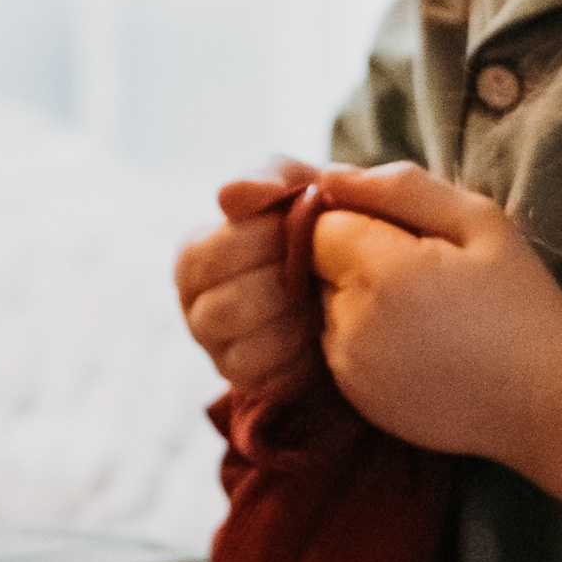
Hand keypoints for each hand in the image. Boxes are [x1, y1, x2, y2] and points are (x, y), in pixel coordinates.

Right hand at [174, 156, 322, 400]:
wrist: (366, 276)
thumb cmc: (322, 221)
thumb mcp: (302, 185)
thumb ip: (270, 176)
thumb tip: (228, 197)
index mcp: (195, 257)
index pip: (207, 255)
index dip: (260, 242)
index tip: (297, 228)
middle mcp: (197, 310)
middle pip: (225, 308)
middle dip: (281, 285)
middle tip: (315, 267)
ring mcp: (221, 353)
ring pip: (248, 348)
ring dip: (294, 321)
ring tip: (319, 298)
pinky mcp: (255, 385)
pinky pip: (273, 379)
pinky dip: (305, 356)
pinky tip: (321, 332)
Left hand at [309, 161, 561, 468]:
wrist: (551, 401)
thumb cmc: (524, 303)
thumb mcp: (481, 222)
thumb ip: (400, 189)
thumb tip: (329, 175)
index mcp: (383, 274)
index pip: (324, 223)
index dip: (365, 220)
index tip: (415, 237)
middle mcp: (352, 325)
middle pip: (319, 265)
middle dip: (361, 259)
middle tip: (431, 277)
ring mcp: (348, 368)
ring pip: (328, 305)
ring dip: (362, 299)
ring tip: (430, 315)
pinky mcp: (354, 398)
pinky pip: (339, 346)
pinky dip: (368, 338)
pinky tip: (422, 346)